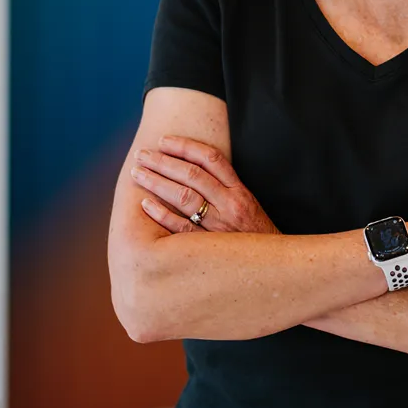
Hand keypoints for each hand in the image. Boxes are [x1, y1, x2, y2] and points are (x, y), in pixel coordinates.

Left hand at [131, 135, 278, 234]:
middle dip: (164, 162)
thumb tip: (191, 168)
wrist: (269, 265)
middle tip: (142, 155)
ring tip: (137, 174)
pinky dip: (162, 215)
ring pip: (184, 197)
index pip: (211, 159)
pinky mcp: (209, 247)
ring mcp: (219, 226)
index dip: (186, 147)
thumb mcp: (247, 204)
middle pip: (193, 175)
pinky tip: (146, 204)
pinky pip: (182, 228)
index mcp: (239, 190)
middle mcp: (230, 204)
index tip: (164, 141)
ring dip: (157, 182)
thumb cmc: (253, 233)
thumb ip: (224, 187)